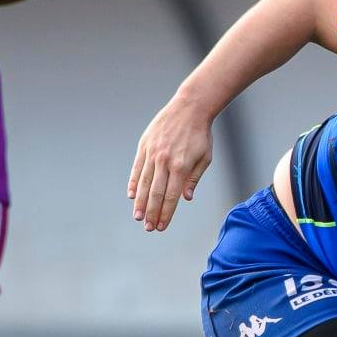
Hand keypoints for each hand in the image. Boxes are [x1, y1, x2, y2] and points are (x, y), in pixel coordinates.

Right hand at [128, 96, 213, 230]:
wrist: (189, 108)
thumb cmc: (201, 135)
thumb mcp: (204, 158)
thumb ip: (193, 179)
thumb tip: (185, 199)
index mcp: (181, 166)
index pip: (172, 197)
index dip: (166, 214)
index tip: (162, 227)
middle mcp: (164, 161)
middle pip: (156, 193)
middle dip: (152, 213)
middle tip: (148, 228)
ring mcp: (152, 153)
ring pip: (144, 183)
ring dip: (140, 202)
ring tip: (138, 217)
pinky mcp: (144, 145)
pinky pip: (137, 168)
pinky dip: (134, 183)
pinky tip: (132, 195)